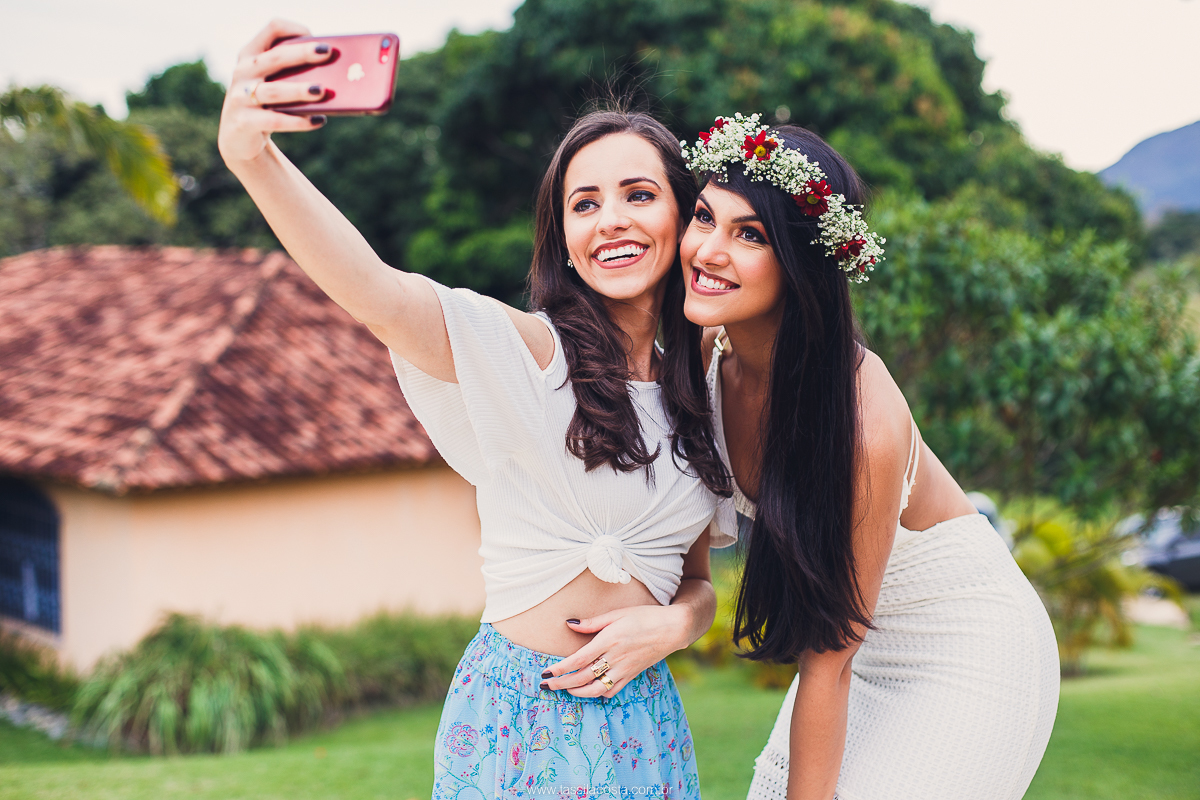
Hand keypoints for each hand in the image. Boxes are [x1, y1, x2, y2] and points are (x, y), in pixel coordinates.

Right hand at [218, 19, 331, 165]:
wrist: (239, 137)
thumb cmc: (266, 103)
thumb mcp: (272, 81)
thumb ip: (292, 72)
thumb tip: (334, 72)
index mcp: (251, 54)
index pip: (272, 29)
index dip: (294, 29)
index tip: (317, 39)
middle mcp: (243, 72)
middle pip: (274, 57)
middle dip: (302, 54)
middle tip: (327, 53)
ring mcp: (240, 97)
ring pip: (274, 91)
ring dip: (300, 90)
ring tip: (322, 91)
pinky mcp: (244, 122)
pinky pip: (275, 121)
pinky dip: (299, 122)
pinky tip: (319, 120)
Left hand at [541, 604, 691, 698]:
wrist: (672, 629)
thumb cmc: (644, 616)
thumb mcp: (617, 614)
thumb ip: (592, 622)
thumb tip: (569, 624)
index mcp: (609, 641)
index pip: (578, 660)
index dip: (560, 669)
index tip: (546, 672)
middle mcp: (615, 658)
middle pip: (582, 678)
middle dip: (561, 684)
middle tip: (546, 684)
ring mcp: (624, 670)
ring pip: (595, 689)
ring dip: (577, 693)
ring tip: (565, 690)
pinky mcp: (631, 675)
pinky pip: (611, 691)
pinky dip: (597, 693)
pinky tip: (589, 689)